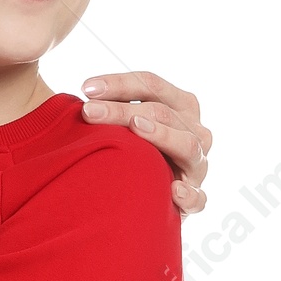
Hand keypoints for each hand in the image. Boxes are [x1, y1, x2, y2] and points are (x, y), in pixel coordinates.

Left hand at [81, 70, 210, 213]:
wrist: (156, 195)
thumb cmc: (139, 151)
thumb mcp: (132, 122)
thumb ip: (117, 108)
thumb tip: (83, 93)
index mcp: (181, 105)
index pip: (152, 85)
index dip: (119, 83)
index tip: (86, 88)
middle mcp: (194, 130)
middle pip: (161, 112)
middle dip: (121, 110)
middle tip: (88, 112)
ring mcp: (197, 164)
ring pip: (186, 145)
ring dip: (161, 135)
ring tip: (136, 127)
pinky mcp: (195, 197)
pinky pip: (197, 197)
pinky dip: (189, 194)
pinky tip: (174, 190)